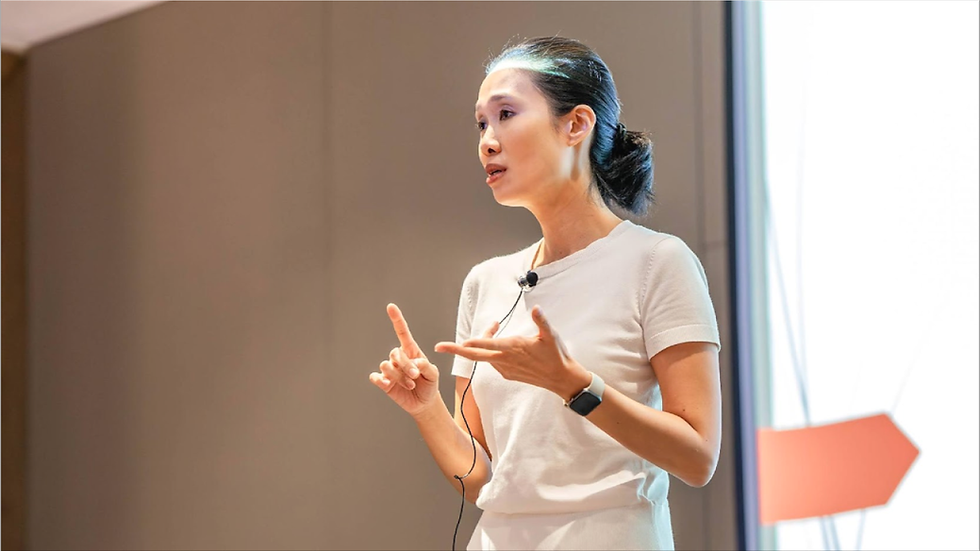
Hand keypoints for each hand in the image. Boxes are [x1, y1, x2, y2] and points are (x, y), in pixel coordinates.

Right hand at [368, 303, 440, 416]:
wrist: (424, 402)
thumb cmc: (429, 384)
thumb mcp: (433, 374)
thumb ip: (425, 366)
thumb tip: (414, 363)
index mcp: (411, 351)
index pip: (402, 333)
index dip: (397, 319)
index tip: (391, 307)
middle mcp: (399, 358)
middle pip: (394, 353)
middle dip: (405, 366)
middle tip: (415, 377)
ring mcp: (390, 370)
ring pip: (386, 365)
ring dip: (399, 377)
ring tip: (410, 385)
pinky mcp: (384, 382)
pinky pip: (375, 377)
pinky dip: (380, 380)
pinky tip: (387, 384)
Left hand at [434, 305, 590, 400]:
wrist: (560, 379)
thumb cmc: (556, 356)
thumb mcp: (550, 336)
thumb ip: (541, 322)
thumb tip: (536, 309)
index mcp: (513, 349)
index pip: (490, 345)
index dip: (475, 343)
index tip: (462, 341)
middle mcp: (505, 361)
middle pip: (475, 355)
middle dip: (456, 350)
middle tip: (438, 346)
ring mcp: (505, 369)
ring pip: (485, 355)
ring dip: (482, 343)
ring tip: (493, 326)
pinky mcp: (507, 374)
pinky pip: (493, 361)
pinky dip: (490, 351)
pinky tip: (499, 344)